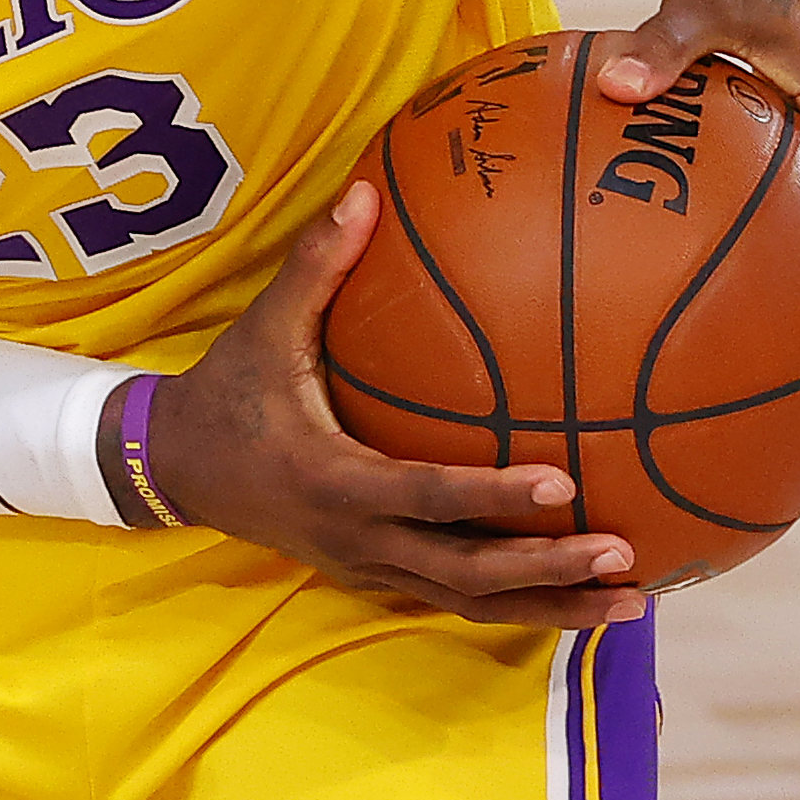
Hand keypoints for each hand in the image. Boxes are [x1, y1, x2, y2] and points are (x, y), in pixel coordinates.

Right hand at [133, 186, 647, 628]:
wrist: (171, 469)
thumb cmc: (225, 396)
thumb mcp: (262, 334)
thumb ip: (315, 268)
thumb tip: (364, 193)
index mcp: (333, 481)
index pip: (425, 497)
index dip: (493, 496)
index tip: (565, 482)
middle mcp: (356, 539)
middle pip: (464, 575)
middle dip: (546, 573)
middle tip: (622, 554)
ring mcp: (366, 567)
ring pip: (468, 602)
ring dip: (547, 606)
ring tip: (628, 605)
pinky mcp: (373, 576)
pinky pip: (453, 597)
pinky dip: (518, 603)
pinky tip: (577, 596)